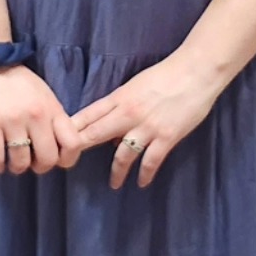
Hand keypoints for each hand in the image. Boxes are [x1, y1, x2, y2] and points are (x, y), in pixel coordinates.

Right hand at [0, 66, 84, 176]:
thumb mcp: (45, 96)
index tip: (58, 161)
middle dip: (40, 167)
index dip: (67, 159)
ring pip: (21, 162)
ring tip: (13, 160)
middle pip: (47, 159)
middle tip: (32, 161)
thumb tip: (60, 150)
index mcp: (52, 108)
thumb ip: (54, 120)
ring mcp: (12, 120)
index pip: (72, 143)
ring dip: (17, 166)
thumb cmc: (19, 82)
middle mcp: (36, 116)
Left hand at [70, 50, 225, 188]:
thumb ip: (122, 107)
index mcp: (120, 97)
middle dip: (80, 149)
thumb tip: (111, 133)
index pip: (89, 114)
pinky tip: (142, 182)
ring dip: (116, 171)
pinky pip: (151, 161)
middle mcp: (129, 113)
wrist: (196, 72)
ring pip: (123, 154)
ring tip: (114, 184)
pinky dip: (145, 174)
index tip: (60, 141)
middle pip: (97, 133)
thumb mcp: (137, 86)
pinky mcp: (166, 137)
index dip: (73, 128)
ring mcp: (147, 127)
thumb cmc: (166, 75)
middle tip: (67, 164)